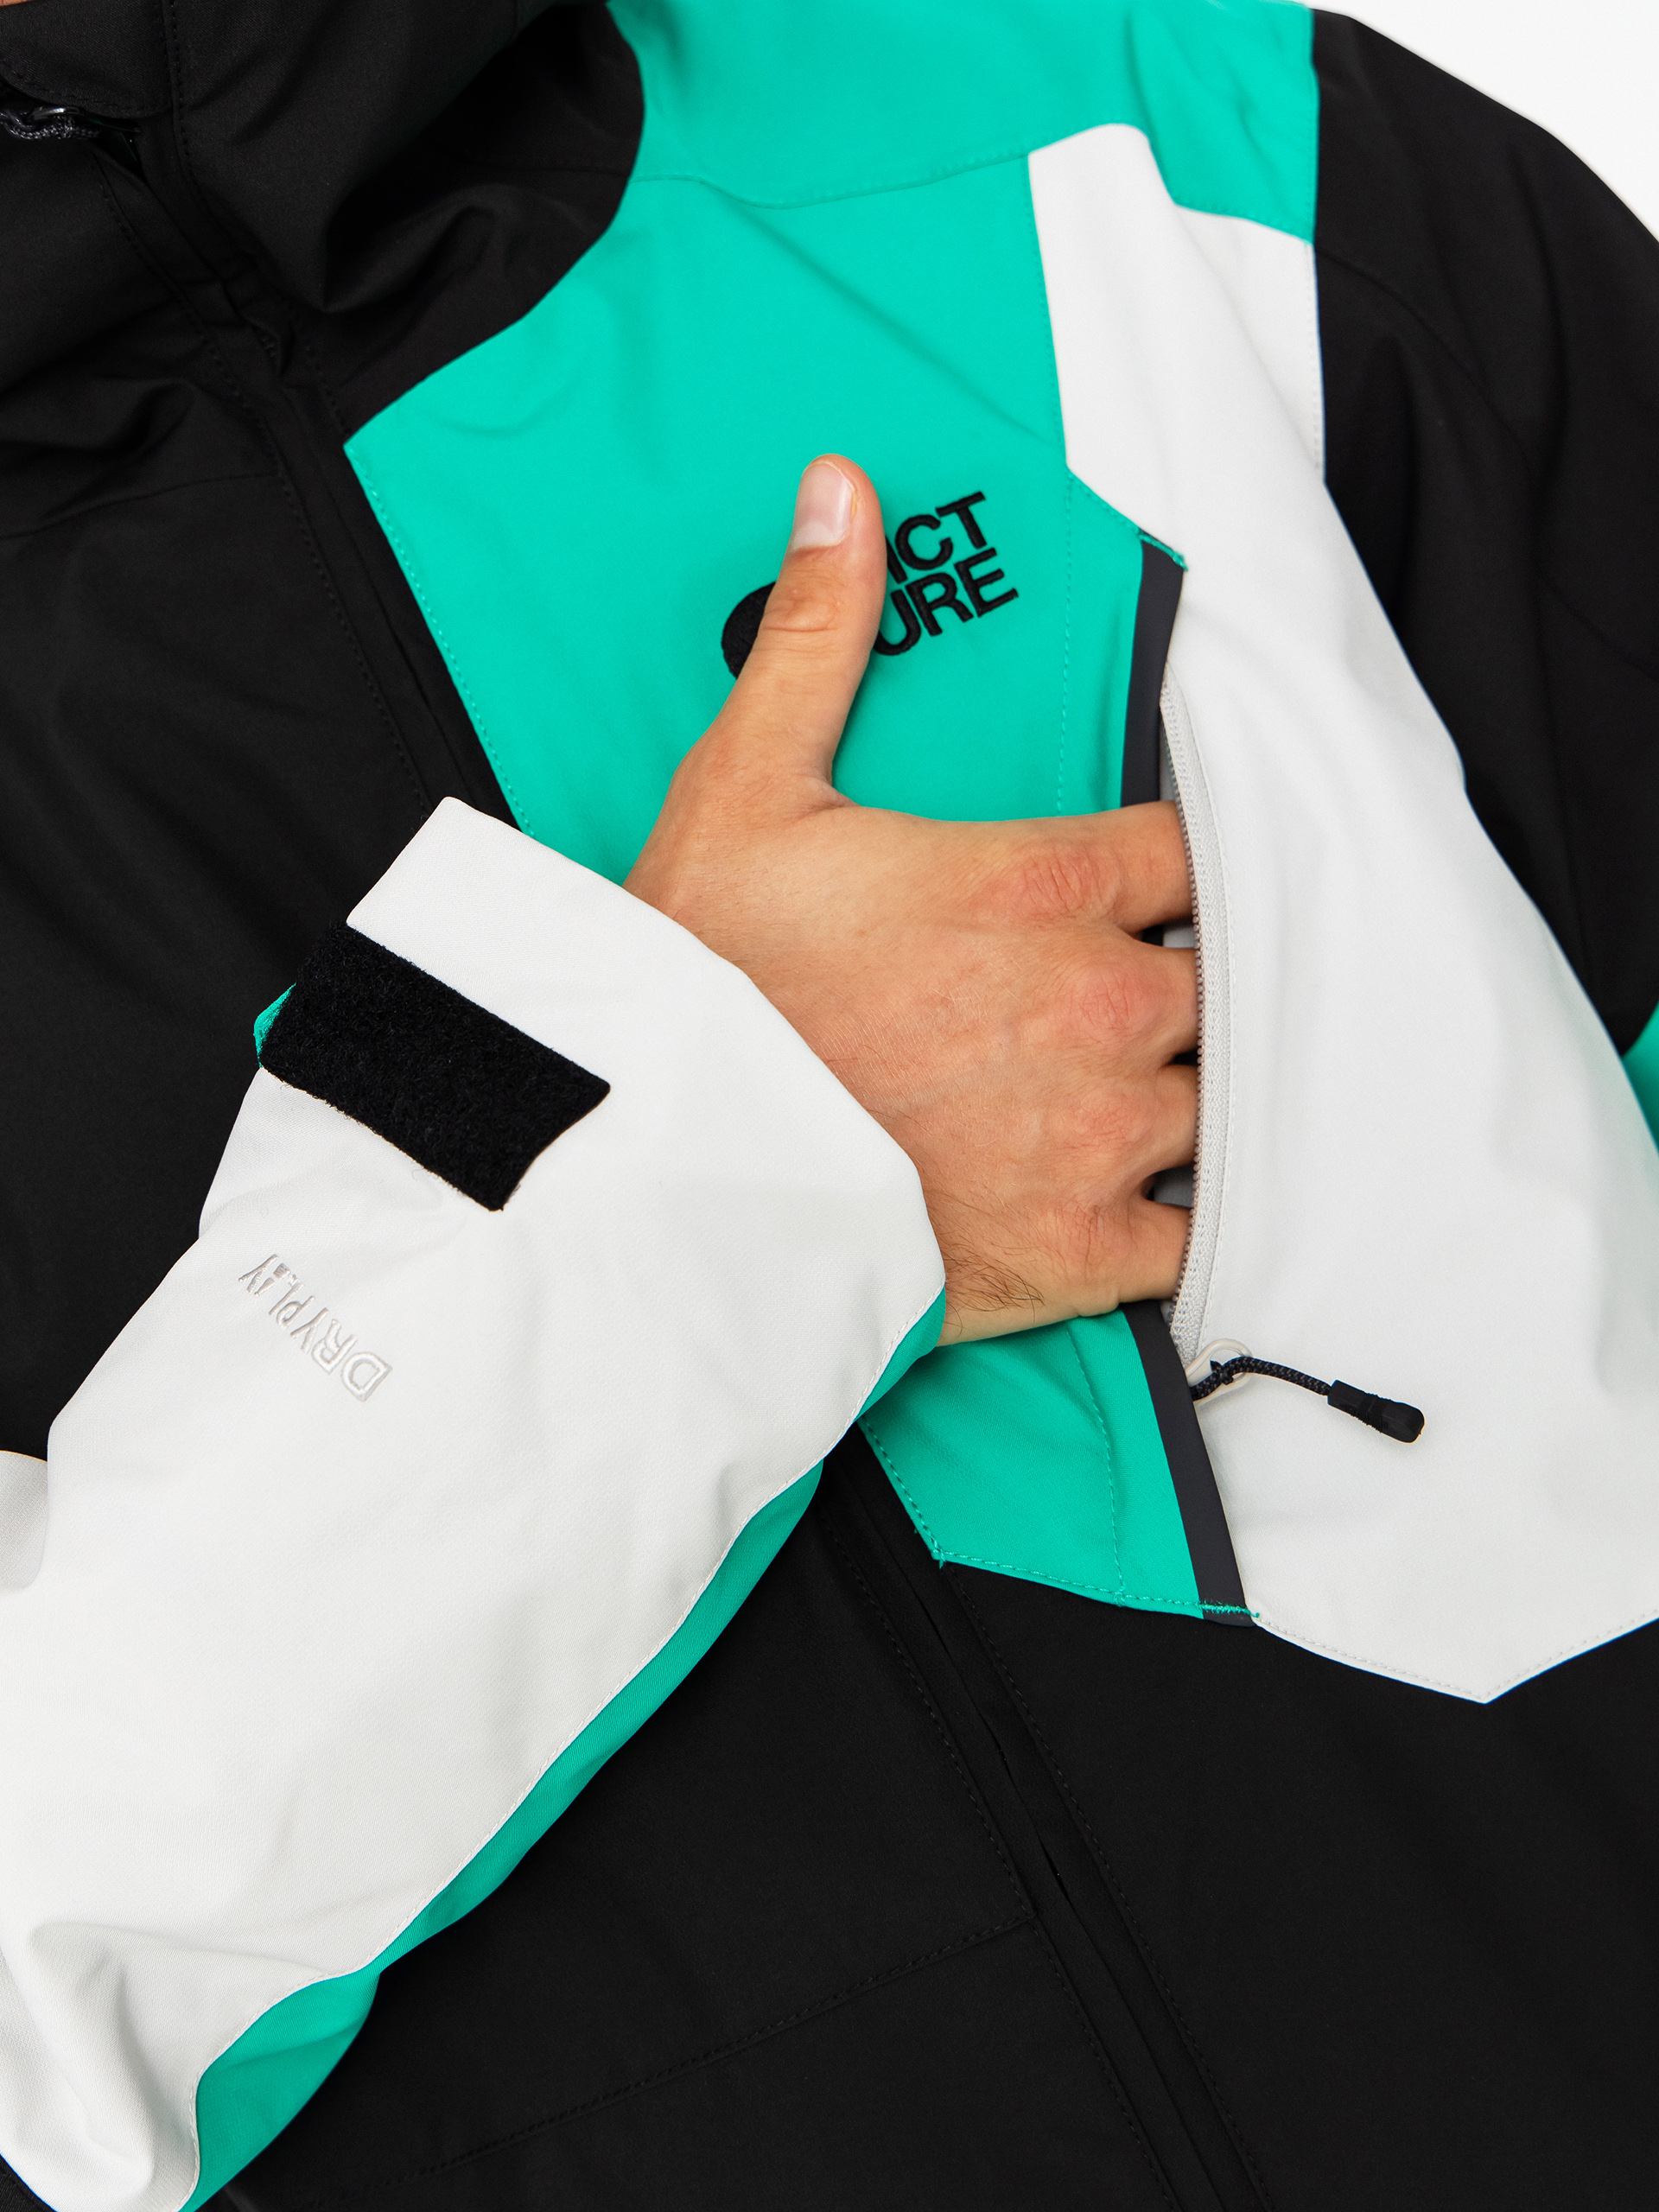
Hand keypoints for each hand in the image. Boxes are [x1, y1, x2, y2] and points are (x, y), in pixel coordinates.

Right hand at [626, 456, 1196, 1343]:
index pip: (1190, 853)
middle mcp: (1098, 1000)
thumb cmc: (702, 982)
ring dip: (1183, 1093)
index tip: (1134, 893)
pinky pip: (1194, 1235)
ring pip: (1219, 1097)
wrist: (661, 1167)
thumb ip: (820, 636)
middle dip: (1175, 981)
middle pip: (1216, 975)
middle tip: (1110, 1001)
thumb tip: (844, 484)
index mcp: (1040, 883)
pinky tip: (1133, 1201)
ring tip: (1120, 1098)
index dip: (1166, 873)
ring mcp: (1099, 1131)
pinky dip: (1177, 1220)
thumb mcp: (746, 787)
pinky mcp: (1080, 1248)